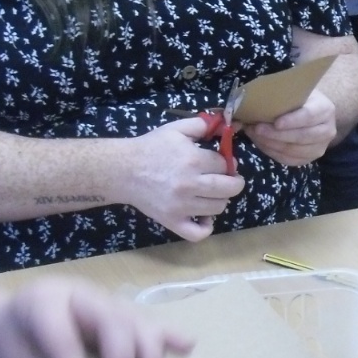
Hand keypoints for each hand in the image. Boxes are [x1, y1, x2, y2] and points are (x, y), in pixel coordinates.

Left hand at [0, 277, 193, 357]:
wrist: (5, 325)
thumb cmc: (11, 347)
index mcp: (45, 303)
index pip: (64, 339)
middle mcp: (80, 295)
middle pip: (112, 322)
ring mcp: (104, 301)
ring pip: (136, 320)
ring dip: (150, 355)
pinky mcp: (121, 313)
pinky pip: (147, 321)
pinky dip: (168, 335)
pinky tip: (186, 347)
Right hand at [118, 117, 244, 240]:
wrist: (123, 170)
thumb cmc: (151, 147)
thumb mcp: (176, 128)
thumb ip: (202, 124)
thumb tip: (225, 125)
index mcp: (193, 160)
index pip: (225, 164)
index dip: (227, 162)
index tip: (222, 162)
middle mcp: (190, 184)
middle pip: (229, 188)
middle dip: (234, 182)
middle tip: (229, 178)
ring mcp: (182, 206)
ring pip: (218, 208)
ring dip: (220, 199)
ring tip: (212, 192)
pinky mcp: (172, 221)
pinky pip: (197, 234)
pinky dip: (206, 228)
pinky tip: (205, 217)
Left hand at [246, 86, 337, 165]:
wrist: (313, 113)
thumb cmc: (301, 100)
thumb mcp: (297, 92)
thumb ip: (282, 98)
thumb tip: (258, 102)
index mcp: (325, 110)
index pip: (309, 116)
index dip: (292, 121)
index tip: (276, 122)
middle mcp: (327, 131)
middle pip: (301, 136)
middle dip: (276, 134)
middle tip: (256, 128)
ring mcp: (319, 148)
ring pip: (293, 150)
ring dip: (270, 143)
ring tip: (254, 134)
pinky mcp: (309, 159)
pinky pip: (288, 159)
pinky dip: (271, 152)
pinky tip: (260, 142)